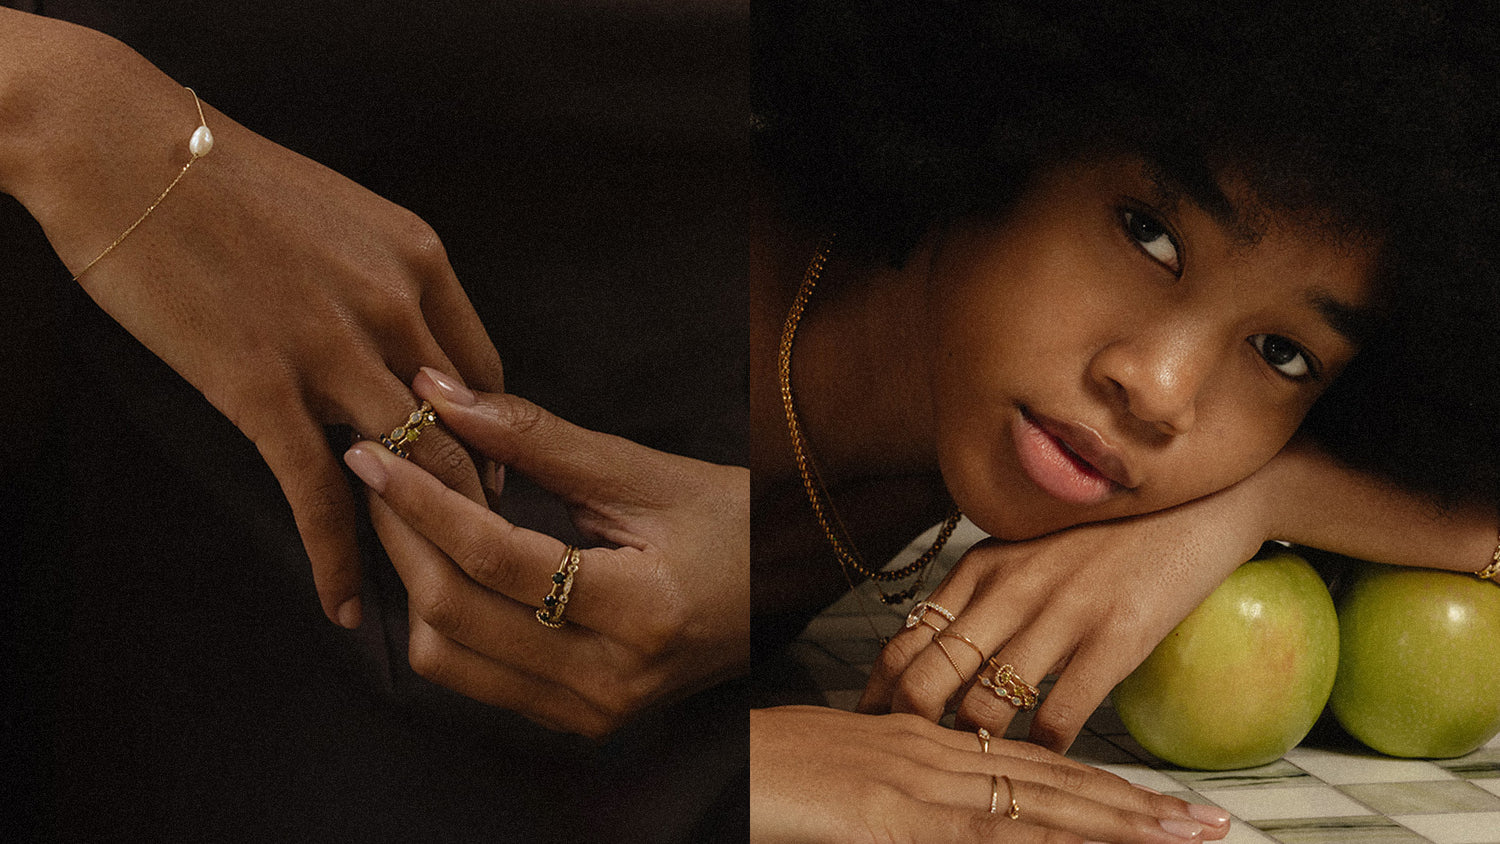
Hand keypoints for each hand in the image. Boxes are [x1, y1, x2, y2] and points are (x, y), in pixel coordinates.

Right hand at [2, 16, 502, 627]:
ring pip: (414, 468)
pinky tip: (342, 602)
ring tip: (428, 591)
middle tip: (474, 556)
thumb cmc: (223, 179)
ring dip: (423, 540)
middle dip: (476, 505)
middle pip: (467, 433)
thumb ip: (384, 282)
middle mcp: (394, 305)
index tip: (486, 482)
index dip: (493, 442)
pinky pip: (320, 493)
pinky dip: (338, 559)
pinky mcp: (262, 386)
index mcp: (419, 259)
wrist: (120, 146)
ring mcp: (332, 348)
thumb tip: (400, 344)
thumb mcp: (338, 216)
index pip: (487, 377)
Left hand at [342, 369, 748, 736]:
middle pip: (456, 615)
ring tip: (404, 511)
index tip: (374, 451)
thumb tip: (441, 396)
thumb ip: (535, 438)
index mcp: (643, 612)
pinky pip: (474, 677)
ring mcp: (592, 711)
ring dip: (411, 580)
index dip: (424, 502)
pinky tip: (440, 560)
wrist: (788, 584)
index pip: (496, 560)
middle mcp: (612, 680)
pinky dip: (442, 617)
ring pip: (448, 658)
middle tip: (376, 469)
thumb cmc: (733, 519)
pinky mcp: (577, 719)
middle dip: (401, 536)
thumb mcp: (642, 471)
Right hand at [751, 706, 1228, 842]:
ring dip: (1121, 824)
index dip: (1103, 786)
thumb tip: (948, 811)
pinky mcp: (901, 817)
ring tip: (1186, 835)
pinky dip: (1050, 840)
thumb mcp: (847, 774)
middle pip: (1058, 780)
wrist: (719, 764)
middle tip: (1209, 822)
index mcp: (927, 741)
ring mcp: (924, 783)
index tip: (1160, 803)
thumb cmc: (769, 771)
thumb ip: (903, 785)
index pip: (1036, 764)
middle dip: (1138, 808)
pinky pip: (993, 834)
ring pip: (1044, 804)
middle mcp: (939, 754)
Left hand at [859, 480, 1268, 752]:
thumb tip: (938, 654)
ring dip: (974, 752)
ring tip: (976, 774)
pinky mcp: (1114, 637)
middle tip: (910, 765)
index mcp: (981, 567)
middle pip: (929, 679)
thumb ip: (982, 596)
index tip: (869, 730)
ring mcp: (1060, 612)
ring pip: (986, 707)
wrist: (1193, 501)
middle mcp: (1009, 588)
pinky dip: (1041, 754)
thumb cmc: (1106, 533)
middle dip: (908, 731)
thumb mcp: (1027, 550)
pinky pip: (1057, 717)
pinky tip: (1042, 764)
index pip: (906, 642)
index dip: (878, 696)